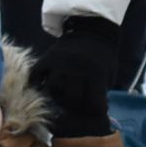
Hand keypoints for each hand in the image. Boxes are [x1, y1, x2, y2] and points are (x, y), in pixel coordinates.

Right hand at [29, 16, 118, 137]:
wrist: (93, 30)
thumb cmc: (103, 57)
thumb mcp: (109, 74)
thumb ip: (101, 93)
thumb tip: (93, 115)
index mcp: (97, 75)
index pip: (93, 105)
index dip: (92, 111)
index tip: (91, 111)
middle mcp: (78, 70)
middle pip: (70, 99)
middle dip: (73, 106)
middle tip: (73, 105)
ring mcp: (61, 63)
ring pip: (53, 89)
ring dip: (56, 95)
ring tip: (59, 96)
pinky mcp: (48, 58)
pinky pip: (36, 75)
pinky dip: (37, 83)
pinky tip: (42, 87)